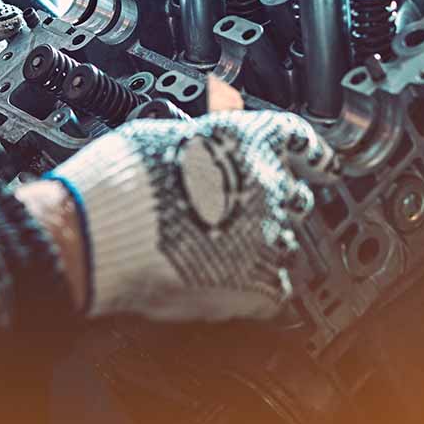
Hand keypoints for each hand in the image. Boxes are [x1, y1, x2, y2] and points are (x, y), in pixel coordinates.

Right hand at [46, 110, 337, 321]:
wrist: (103, 229)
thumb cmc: (118, 180)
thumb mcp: (159, 133)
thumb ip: (199, 138)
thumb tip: (204, 140)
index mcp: (246, 139)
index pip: (298, 139)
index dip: (310, 152)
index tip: (320, 162)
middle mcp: (268, 183)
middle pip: (293, 194)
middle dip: (271, 203)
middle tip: (237, 213)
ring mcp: (268, 235)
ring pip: (285, 242)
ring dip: (260, 247)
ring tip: (219, 252)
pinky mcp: (258, 283)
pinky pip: (275, 290)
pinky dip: (256, 290)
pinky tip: (229, 283)